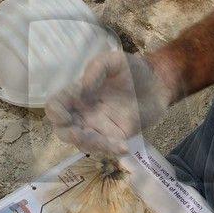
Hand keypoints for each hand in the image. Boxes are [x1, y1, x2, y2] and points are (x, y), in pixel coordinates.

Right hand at [45, 50, 176, 156]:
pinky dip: (111, 151)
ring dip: (93, 146)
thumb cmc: (133, 69)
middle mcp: (83, 113)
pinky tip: (124, 147)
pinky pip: (106, 149)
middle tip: (83, 135)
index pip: (55, 106)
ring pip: (84, 144)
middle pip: (64, 131)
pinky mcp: (115, 137)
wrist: (159, 83)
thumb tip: (83, 89)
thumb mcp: (114, 61)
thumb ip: (97, 68)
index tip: (65, 117)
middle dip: (70, 136)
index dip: (55, 113)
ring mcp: (98, 127)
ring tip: (114, 143)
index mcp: (77, 93)